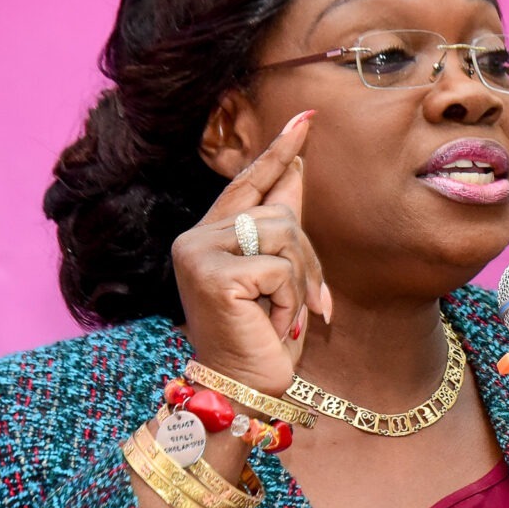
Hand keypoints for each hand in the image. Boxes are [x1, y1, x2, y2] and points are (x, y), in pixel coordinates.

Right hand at [171, 110, 332, 395]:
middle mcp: (196, 237)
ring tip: (286, 316)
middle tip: (312, 305)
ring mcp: (199, 252)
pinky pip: (280, 267)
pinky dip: (291, 299)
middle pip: (281, 214)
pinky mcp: (213, 273)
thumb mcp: (279, 275)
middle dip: (309, 260)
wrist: (244, 389)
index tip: (306, 118)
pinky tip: (275, 324)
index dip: (279, 151)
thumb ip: (283, 226)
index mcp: (210, 235)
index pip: (249, 182)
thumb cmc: (262, 338)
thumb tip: (299, 168)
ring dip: (301, 283)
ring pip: (284, 235)